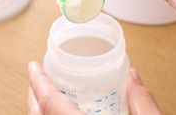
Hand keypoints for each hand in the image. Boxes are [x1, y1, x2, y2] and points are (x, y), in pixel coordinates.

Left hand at [28, 61, 159, 114]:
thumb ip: (142, 103)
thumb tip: (134, 78)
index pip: (48, 103)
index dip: (37, 82)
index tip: (32, 66)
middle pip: (38, 114)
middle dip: (35, 94)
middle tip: (37, 77)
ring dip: (41, 108)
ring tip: (47, 94)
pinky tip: (62, 113)